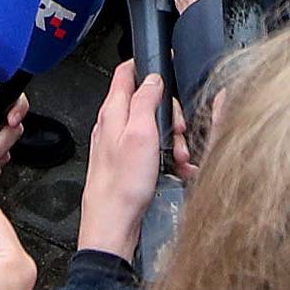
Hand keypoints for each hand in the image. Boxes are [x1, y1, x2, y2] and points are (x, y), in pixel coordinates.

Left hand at [77, 57, 173, 263]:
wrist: (113, 225)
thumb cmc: (122, 186)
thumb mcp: (140, 134)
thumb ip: (145, 100)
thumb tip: (152, 78)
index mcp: (113, 111)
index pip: (126, 71)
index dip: (147, 63)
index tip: (166, 65)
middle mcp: (112, 123)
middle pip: (146, 99)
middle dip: (169, 111)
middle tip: (177, 128)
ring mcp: (118, 142)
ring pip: (151, 124)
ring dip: (170, 136)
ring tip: (177, 154)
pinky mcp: (126, 161)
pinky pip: (151, 146)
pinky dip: (164, 153)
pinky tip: (172, 166)